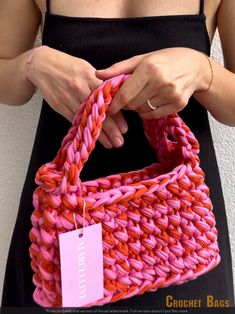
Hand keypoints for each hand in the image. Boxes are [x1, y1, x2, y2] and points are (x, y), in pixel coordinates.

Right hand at [26, 46, 127, 147]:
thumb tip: (114, 97)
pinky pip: (75, 121)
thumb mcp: (86, 68)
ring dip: (99, 134)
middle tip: (120, 141)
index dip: (117, 115)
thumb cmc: (66, 65)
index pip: (107, 100)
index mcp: (89, 76)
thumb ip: (99, 82)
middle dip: (111, 129)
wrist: (41, 65)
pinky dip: (84, 130)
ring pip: (87, 120)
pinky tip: (92, 138)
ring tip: (110, 144)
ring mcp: (69, 99)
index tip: (124, 127)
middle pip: (98, 112)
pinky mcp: (60, 107)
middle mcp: (79, 88)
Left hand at [95, 47, 210, 118]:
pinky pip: (153, 115)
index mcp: (149, 68)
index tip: (108, 109)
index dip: (115, 104)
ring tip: (144, 95)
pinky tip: (152, 101)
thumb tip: (98, 75)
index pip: (126, 94)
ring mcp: (171, 95)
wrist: (195, 67)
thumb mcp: (142, 59)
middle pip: (133, 104)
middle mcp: (161, 82)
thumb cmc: (165, 60)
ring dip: (137, 107)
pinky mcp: (178, 105)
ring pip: (142, 111)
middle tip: (129, 96)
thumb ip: (119, 69)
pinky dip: (148, 112)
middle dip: (126, 103)